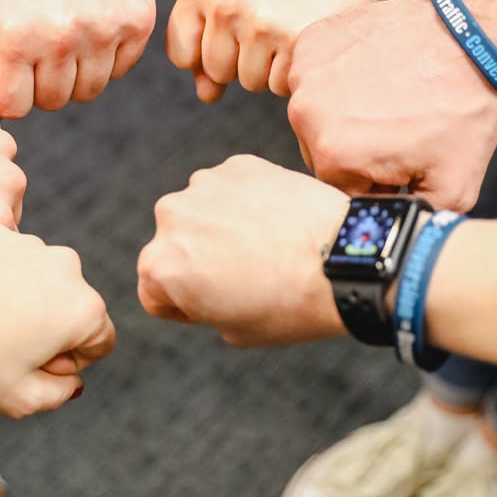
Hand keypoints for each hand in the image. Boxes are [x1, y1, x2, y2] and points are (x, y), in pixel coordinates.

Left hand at [0, 0, 153, 117]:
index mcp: (15, 35)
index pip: (12, 108)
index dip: (9, 90)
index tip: (11, 64)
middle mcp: (62, 36)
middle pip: (53, 102)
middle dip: (42, 80)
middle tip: (40, 40)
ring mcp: (105, 30)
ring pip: (89, 91)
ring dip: (76, 71)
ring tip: (66, 29)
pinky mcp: (138, 23)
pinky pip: (120, 69)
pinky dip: (106, 55)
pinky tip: (93, 19)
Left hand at [0, 224, 114, 417]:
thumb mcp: (22, 399)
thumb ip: (61, 393)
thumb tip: (70, 378)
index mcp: (84, 309)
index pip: (99, 341)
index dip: (71, 362)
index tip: (35, 367)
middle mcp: (67, 268)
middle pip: (71, 306)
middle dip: (51, 328)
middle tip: (7, 347)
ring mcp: (31, 244)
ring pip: (40, 280)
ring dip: (25, 299)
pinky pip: (9, 260)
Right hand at [137, 155, 347, 346]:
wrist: (342, 259)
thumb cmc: (289, 304)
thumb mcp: (232, 330)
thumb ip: (201, 304)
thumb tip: (205, 282)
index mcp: (160, 266)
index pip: (154, 291)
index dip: (184, 305)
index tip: (213, 303)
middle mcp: (171, 218)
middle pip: (174, 244)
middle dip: (198, 258)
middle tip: (241, 274)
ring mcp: (204, 185)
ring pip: (201, 212)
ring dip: (220, 226)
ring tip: (264, 246)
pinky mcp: (238, 165)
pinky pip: (231, 188)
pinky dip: (246, 202)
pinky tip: (276, 222)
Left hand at [165, 0, 393, 102]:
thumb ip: (207, 45)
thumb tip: (206, 96)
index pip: (181, 54)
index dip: (208, 54)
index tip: (235, 32)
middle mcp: (224, 1)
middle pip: (216, 71)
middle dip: (242, 61)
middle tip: (269, 25)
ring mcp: (258, 21)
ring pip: (249, 82)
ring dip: (270, 67)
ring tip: (288, 27)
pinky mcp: (292, 40)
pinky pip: (279, 85)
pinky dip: (293, 70)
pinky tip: (304, 36)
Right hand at [286, 0, 496, 211]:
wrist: (471, 35)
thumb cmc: (464, 105)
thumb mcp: (454, 189)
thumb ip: (413, 223)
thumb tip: (393, 243)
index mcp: (332, 155)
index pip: (340, 189)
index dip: (375, 180)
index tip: (402, 159)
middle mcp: (307, 113)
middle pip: (321, 152)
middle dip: (356, 148)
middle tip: (397, 129)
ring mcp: (305, 71)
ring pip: (316, 114)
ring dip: (344, 113)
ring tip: (388, 99)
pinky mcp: (311, 41)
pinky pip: (314, 76)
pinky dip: (338, 77)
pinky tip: (375, 73)